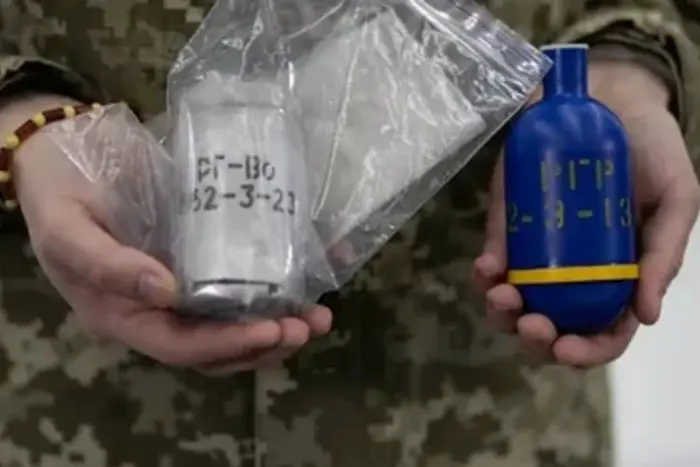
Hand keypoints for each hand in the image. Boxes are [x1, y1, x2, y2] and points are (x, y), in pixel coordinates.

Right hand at [6, 97, 331, 374]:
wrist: (67, 151)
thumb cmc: (59, 193)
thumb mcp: (66, 229)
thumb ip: (108, 264)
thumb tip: (165, 291)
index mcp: (124, 313)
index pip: (181, 345)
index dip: (227, 344)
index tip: (271, 331)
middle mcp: (159, 309)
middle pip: (217, 344)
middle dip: (265, 342)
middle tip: (308, 326)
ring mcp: (184, 284)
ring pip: (235, 320)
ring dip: (279, 324)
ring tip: (319, 316)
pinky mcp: (203, 255)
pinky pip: (241, 280)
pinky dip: (276, 285)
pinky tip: (311, 274)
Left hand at [474, 60, 699, 367]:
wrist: (609, 99)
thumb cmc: (651, 151)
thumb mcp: (676, 198)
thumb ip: (665, 254)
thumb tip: (646, 316)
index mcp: (619, 278)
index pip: (603, 331)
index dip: (587, 351)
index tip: (566, 349)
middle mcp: (575, 274)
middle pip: (552, 326)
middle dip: (536, 338)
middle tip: (531, 324)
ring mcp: (537, 252)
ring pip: (514, 302)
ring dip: (501, 312)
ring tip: (502, 295)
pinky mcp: (509, 226)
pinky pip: (493, 261)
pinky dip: (485, 274)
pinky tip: (486, 268)